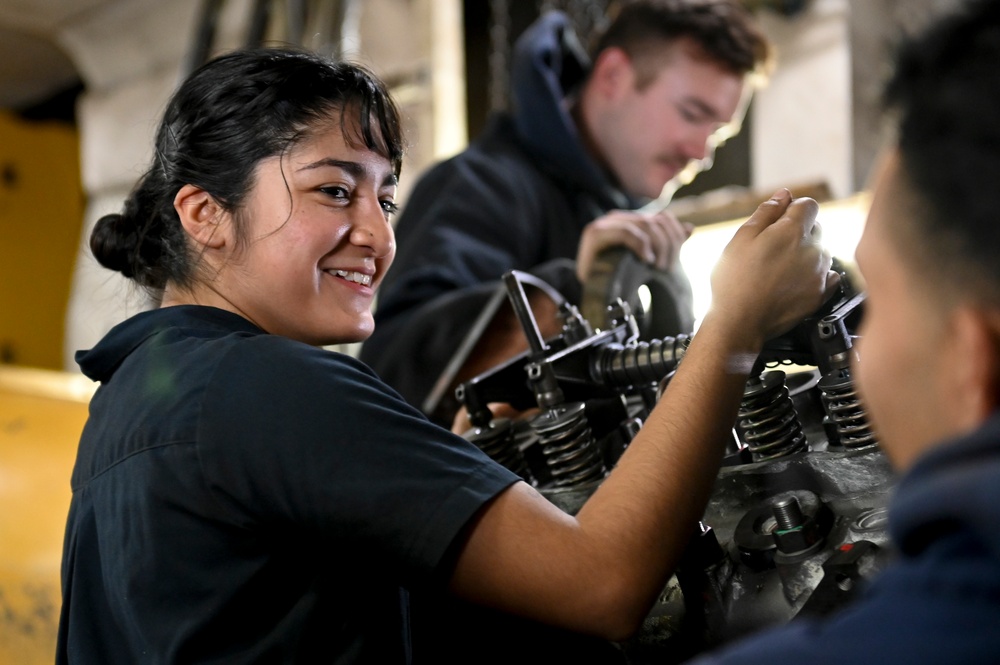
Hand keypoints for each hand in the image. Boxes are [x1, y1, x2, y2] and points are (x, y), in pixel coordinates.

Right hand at [576, 209, 693, 282]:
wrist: (589, 290)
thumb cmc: (617, 276)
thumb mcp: (647, 259)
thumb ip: (666, 243)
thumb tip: (690, 229)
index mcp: (631, 220)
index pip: (664, 218)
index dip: (676, 236)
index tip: (675, 261)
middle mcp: (619, 217)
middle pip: (657, 222)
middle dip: (668, 245)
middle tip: (666, 268)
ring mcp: (606, 223)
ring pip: (645, 225)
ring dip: (658, 247)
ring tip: (657, 267)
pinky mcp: (596, 232)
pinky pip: (627, 232)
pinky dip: (641, 245)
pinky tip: (646, 260)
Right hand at [708, 189, 839, 344]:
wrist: (739, 323)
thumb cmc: (734, 281)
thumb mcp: (741, 238)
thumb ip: (766, 213)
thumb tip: (784, 195)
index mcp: (793, 232)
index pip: (808, 205)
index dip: (792, 209)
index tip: (778, 222)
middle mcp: (814, 250)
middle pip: (815, 228)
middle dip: (797, 232)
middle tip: (770, 250)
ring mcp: (820, 274)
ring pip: (820, 252)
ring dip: (804, 254)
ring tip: (778, 270)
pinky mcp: (821, 294)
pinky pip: (828, 275)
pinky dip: (814, 274)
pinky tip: (793, 282)